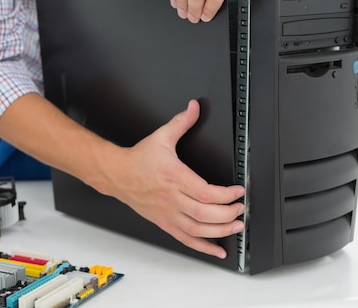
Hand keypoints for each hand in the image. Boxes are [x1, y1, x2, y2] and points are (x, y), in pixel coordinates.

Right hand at [103, 99, 244, 258]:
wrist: (117, 174)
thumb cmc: (138, 159)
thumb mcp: (162, 136)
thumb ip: (182, 122)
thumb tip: (194, 107)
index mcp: (174, 177)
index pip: (205, 192)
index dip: (226, 195)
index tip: (238, 191)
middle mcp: (171, 198)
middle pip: (204, 214)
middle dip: (228, 214)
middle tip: (241, 209)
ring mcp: (168, 213)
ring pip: (197, 229)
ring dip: (220, 231)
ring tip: (236, 226)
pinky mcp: (164, 222)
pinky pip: (186, 239)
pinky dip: (204, 247)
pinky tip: (217, 250)